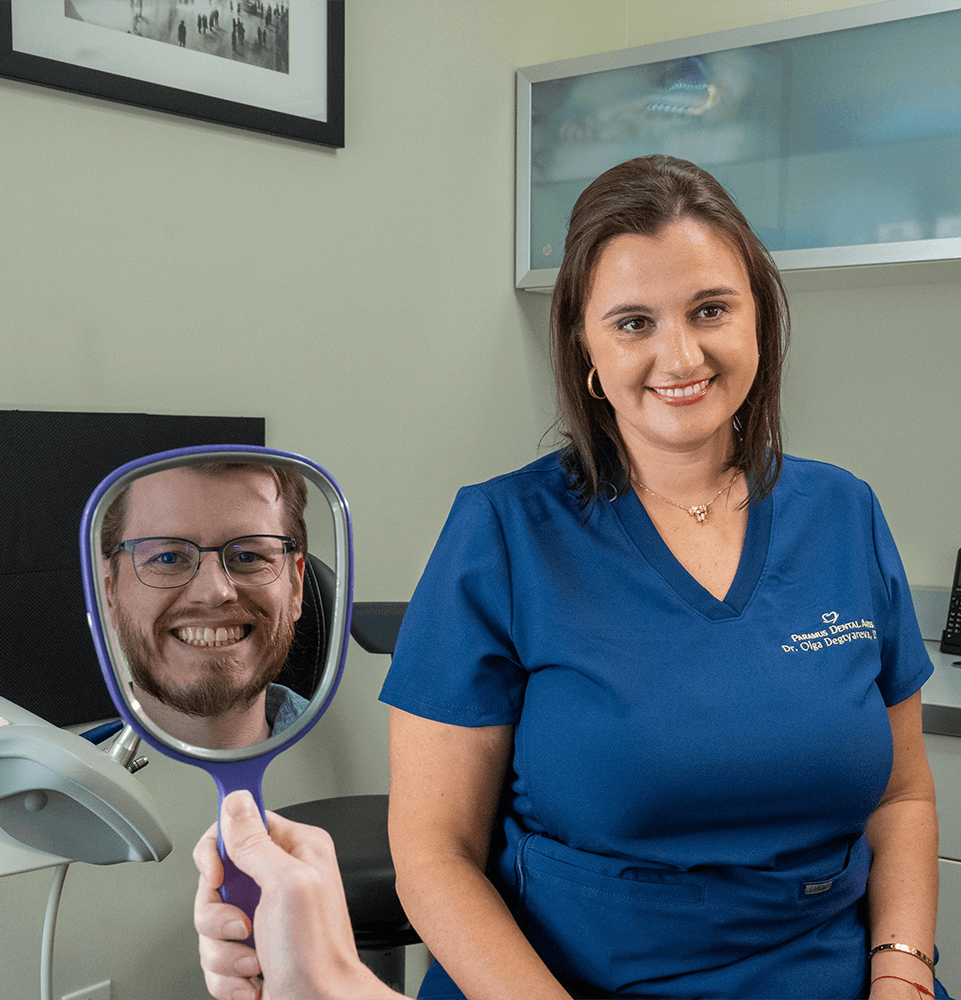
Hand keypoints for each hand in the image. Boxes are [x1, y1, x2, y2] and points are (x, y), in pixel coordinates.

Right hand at [193, 790, 404, 999]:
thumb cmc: (318, 952)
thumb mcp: (286, 884)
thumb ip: (256, 843)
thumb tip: (236, 801)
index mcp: (296, 849)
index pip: (241, 824)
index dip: (219, 849)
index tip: (217, 874)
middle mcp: (279, 878)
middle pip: (215, 880)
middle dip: (218, 915)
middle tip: (243, 926)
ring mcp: (264, 915)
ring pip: (209, 921)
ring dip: (224, 951)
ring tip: (254, 959)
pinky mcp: (250, 948)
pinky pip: (213, 954)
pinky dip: (227, 975)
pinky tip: (253, 979)